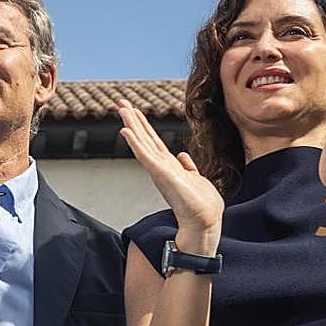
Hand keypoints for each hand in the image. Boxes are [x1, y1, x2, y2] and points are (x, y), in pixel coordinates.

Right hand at [118, 100, 223, 254]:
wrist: (204, 223)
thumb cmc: (202, 205)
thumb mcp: (196, 179)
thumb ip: (187, 167)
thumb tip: (182, 155)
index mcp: (169, 167)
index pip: (154, 142)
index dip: (144, 126)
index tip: (135, 111)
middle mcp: (160, 167)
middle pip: (144, 138)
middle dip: (133, 120)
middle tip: (121, 102)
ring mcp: (159, 170)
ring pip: (142, 143)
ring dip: (131, 125)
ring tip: (121, 108)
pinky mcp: (161, 175)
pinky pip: (144, 155)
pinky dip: (134, 143)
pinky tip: (125, 130)